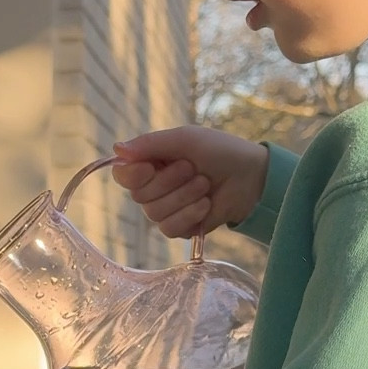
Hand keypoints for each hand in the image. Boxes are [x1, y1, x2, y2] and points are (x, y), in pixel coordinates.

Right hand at [112, 125, 269, 237]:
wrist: (251, 177)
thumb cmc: (220, 151)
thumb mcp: (185, 139)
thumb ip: (150, 144)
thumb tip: (116, 149)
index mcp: (150, 163)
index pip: (122, 175)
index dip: (134, 175)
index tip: (151, 166)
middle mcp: (153, 187)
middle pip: (140, 196)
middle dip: (170, 182)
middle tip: (192, 169)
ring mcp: (166, 209)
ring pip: (155, 214)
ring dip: (184, 197)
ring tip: (205, 184)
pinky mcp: (180, 228)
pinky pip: (170, 229)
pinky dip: (190, 215)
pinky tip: (206, 205)